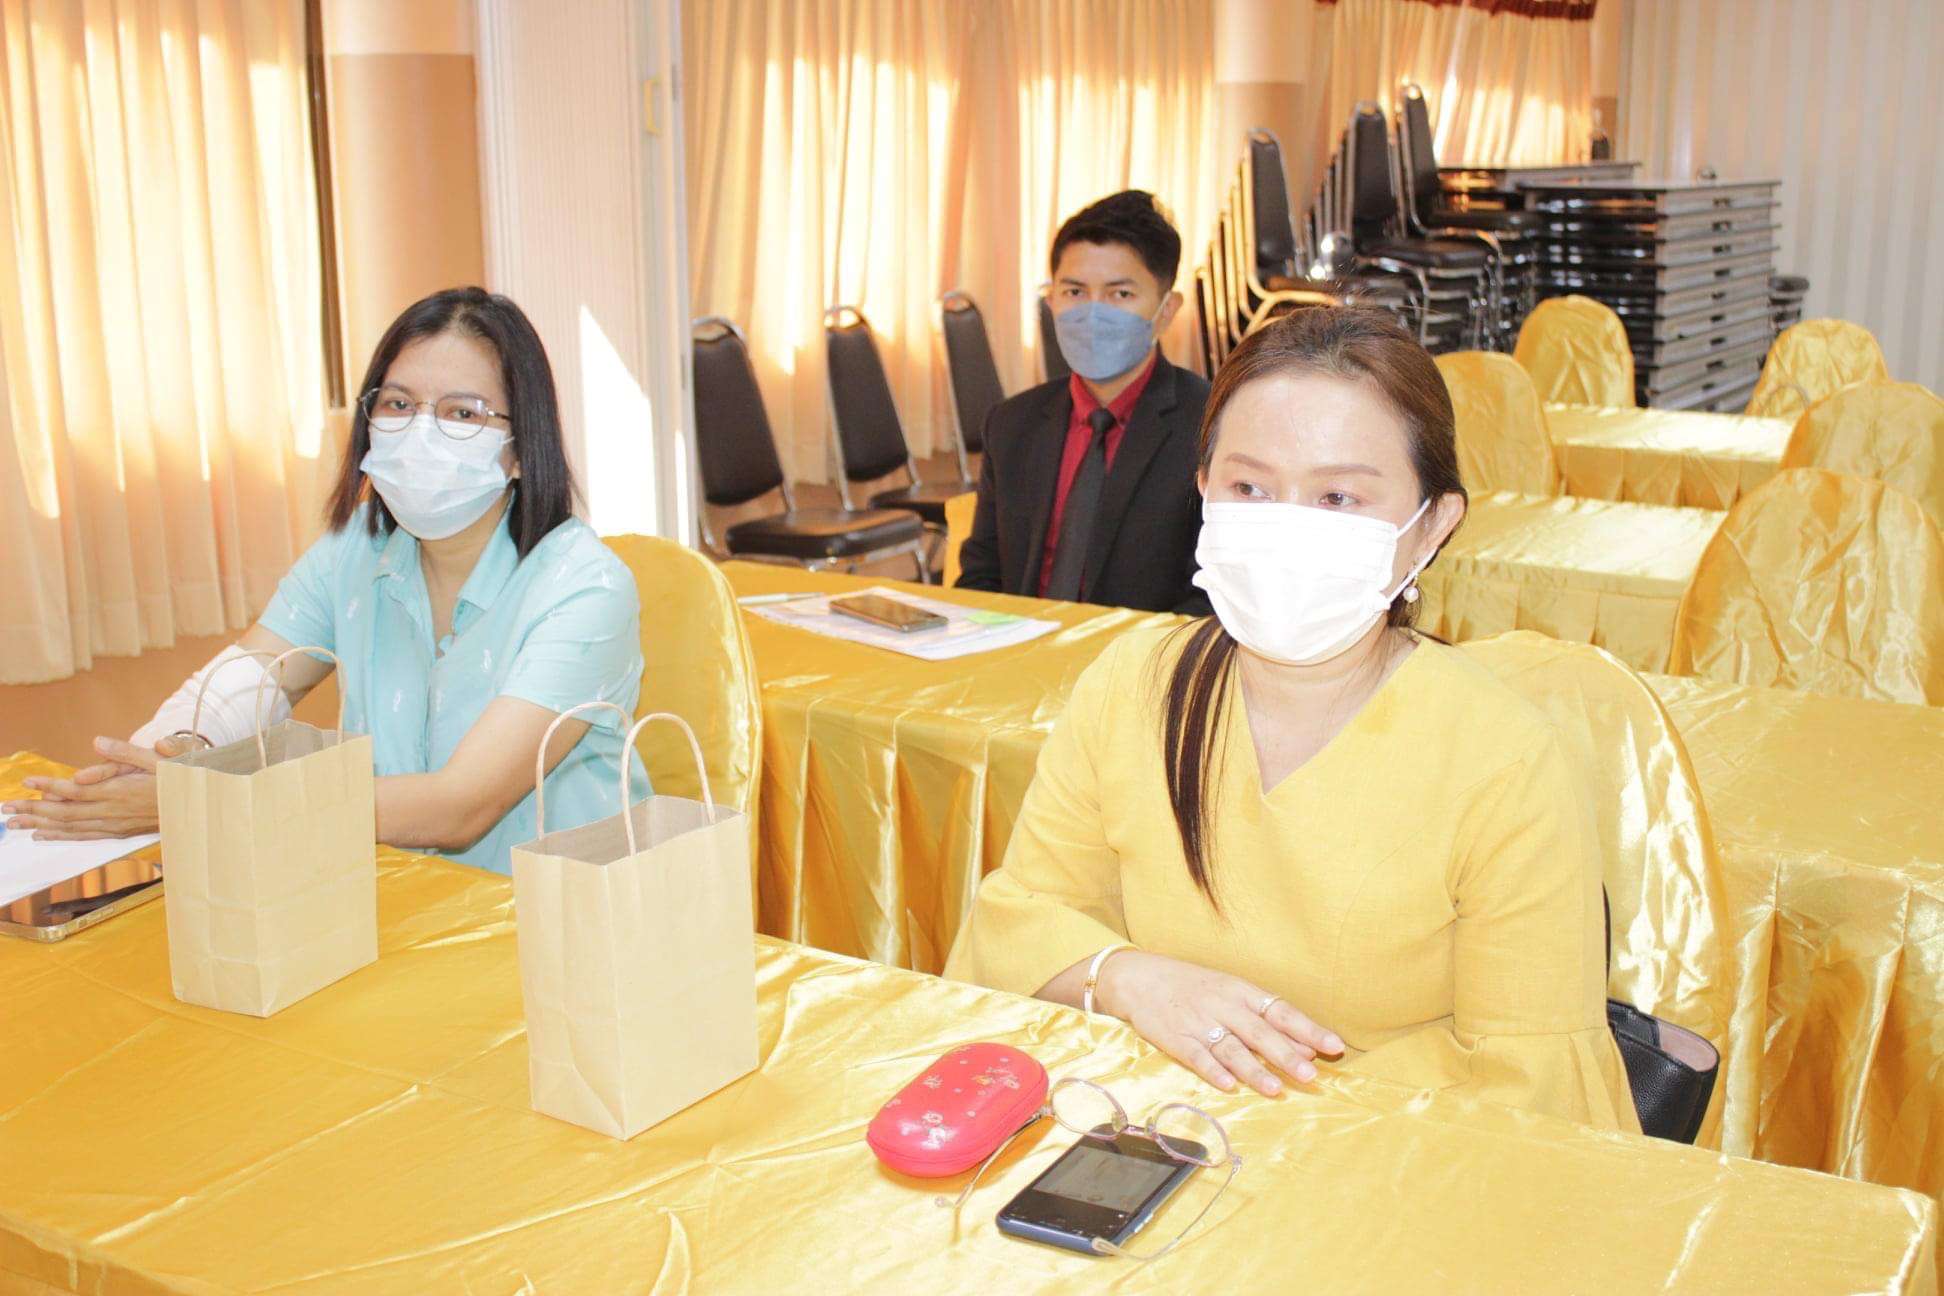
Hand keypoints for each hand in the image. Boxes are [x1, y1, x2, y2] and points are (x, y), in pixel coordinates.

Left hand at [3, 735, 192, 840]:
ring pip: (69, 827)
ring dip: (40, 825)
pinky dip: (60, 835)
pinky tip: (43, 834)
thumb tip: (96, 742)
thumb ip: (125, 752)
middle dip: (32, 811)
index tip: (27, 781)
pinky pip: (83, 836)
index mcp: (119, 791)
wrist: (200, 808)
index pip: (75, 790)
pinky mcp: (117, 831)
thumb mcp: (158, 758)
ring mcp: (114, 824)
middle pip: (64, 813)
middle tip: (5, 810)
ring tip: (15, 824)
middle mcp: (112, 811)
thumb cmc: (179, 779)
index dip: (49, 786)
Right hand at [1096, 950, 1343, 1096]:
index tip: (1334, 1046)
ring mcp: (1198, 1022)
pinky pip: (1196, 1057)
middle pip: (1259, 1032)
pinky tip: (1228, 1085)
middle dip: (1285, 1054)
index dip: (1308, 1029)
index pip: (1281, 1010)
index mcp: (1240, 991)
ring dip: (1253, 1070)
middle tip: (1310, 1075)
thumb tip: (1305, 1047)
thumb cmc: (1194, 987)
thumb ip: (1266, 1021)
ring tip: (1274, 1089)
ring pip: (1230, 1048)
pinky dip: (1212, 1071)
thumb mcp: (1231, 994)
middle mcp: (1223, 1005)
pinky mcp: (1175, 1039)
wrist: (1139, 977)